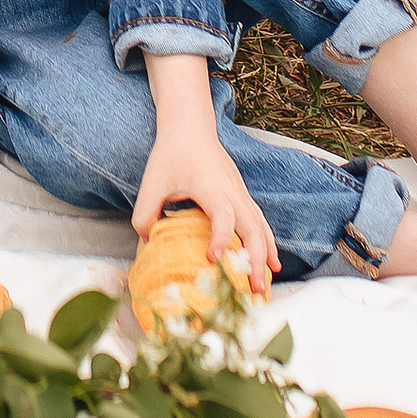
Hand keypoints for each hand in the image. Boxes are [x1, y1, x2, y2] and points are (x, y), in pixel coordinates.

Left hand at [132, 134, 279, 294]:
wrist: (190, 128)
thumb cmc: (171, 153)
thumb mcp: (152, 182)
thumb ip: (145, 213)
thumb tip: (148, 246)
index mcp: (212, 186)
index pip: (224, 215)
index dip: (221, 238)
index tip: (214, 259)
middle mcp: (232, 191)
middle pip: (253, 227)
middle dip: (255, 260)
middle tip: (254, 289)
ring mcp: (241, 193)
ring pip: (261, 227)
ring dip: (265, 256)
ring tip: (265, 286)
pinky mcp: (242, 196)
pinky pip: (259, 222)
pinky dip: (267, 243)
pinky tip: (271, 263)